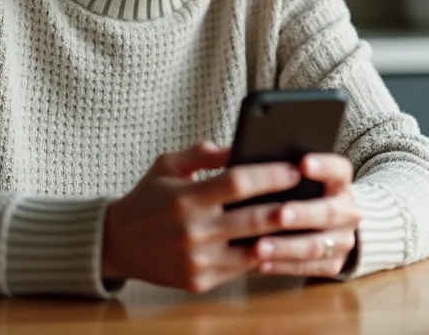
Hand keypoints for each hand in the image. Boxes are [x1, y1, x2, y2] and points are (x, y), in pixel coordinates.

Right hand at [101, 141, 304, 292]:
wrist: (116, 243)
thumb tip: (240, 146)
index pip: (239, 182)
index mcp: (186, 198)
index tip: (295, 168)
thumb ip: (204, 154)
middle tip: (313, 196)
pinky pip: (241, 268)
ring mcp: (198, 260)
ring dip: (283, 238)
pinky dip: (262, 256)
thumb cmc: (147, 198)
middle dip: (288, 206)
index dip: (271, 175)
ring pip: (254, 249)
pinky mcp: (200, 281)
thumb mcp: (168, 165)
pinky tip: (281, 243)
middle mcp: (193, 231)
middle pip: (253, 219)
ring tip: (307, 223)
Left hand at [253, 153, 359, 277]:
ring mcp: (343, 240)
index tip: (302, 163)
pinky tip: (261, 263)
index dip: (324, 166)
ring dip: (286, 247)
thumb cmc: (302, 193)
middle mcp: (348, 211)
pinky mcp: (334, 265)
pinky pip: (309, 268)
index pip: (339, 169)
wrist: (328, 226)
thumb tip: (244, 155)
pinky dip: (283, 266)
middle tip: (279, 215)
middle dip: (303, 214)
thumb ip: (281, 170)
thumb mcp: (299, 178)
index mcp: (340, 181)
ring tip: (259, 247)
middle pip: (329, 212)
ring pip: (317, 246)